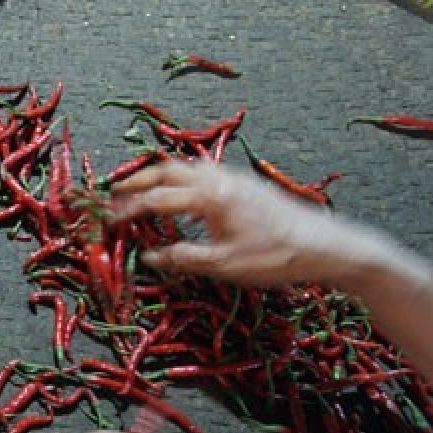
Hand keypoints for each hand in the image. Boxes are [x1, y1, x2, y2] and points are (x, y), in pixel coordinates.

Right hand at [108, 160, 398, 287]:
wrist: (327, 246)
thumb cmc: (274, 258)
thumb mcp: (223, 264)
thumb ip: (182, 258)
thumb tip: (148, 256)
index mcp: (209, 197)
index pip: (156, 199)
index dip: (127, 210)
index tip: (106, 220)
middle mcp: (218, 179)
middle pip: (166, 171)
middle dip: (136, 182)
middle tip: (112, 195)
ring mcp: (233, 178)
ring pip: (185, 167)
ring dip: (158, 176)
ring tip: (139, 189)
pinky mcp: (245, 184)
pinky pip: (202, 172)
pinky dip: (179, 178)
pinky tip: (179, 194)